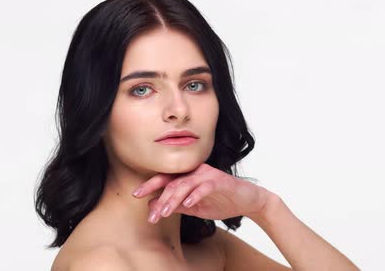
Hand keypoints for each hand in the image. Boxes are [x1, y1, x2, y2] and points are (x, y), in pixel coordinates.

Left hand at [131, 163, 270, 223]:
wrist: (248, 201)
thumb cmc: (221, 201)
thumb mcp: (194, 207)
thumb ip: (176, 205)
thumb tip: (154, 206)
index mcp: (188, 176)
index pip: (165, 179)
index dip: (150, 185)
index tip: (136, 195)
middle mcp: (195, 172)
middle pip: (171, 180)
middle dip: (157, 195)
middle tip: (148, 210)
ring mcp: (207, 175)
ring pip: (184, 184)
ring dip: (172, 199)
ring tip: (164, 213)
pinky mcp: (220, 181)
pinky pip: (204, 187)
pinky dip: (194, 195)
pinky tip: (187, 204)